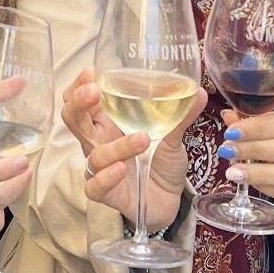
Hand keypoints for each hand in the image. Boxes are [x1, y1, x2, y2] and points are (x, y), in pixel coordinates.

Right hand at [63, 68, 203, 231]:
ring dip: (116, 146)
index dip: (78, 85)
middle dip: (78, 103)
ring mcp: (100, 168)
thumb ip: (181, 116)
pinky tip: (120, 169)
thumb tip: (200, 92)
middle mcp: (99, 143)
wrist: (169, 201)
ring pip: (93, 154)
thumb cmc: (161, 163)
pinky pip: (95, 186)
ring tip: (141, 139)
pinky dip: (106, 177)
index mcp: (108, 123)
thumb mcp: (172, 138)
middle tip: (94, 92)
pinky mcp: (106, 194)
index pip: (81, 101)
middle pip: (73, 120)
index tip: (90, 71)